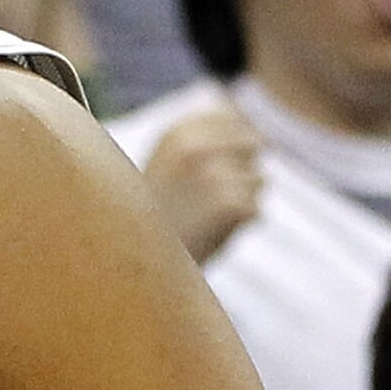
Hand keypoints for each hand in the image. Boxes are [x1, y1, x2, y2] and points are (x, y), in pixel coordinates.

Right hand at [139, 104, 264, 264]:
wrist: (131, 268)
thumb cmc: (155, 221)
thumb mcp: (169, 167)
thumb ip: (204, 139)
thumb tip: (258, 131)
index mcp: (178, 131)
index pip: (236, 120)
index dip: (233, 149)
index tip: (210, 175)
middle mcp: (195, 146)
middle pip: (254, 146)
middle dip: (240, 172)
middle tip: (204, 202)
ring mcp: (214, 175)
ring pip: (259, 181)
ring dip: (239, 203)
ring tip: (201, 221)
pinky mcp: (230, 205)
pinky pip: (256, 210)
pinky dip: (239, 227)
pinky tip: (209, 235)